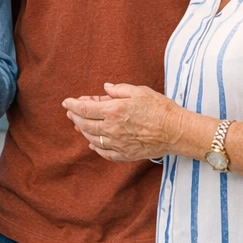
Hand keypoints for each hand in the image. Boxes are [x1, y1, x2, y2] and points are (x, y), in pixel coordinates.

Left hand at [63, 83, 186, 161]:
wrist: (176, 131)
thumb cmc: (160, 108)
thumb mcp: (139, 91)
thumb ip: (118, 90)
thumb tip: (105, 88)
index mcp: (113, 110)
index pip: (84, 109)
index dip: (72, 105)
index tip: (66, 102)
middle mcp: (111, 128)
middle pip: (84, 124)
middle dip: (74, 117)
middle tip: (71, 112)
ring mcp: (117, 143)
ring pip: (91, 138)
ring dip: (83, 131)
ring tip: (80, 124)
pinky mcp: (124, 154)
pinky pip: (104, 152)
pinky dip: (95, 147)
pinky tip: (93, 143)